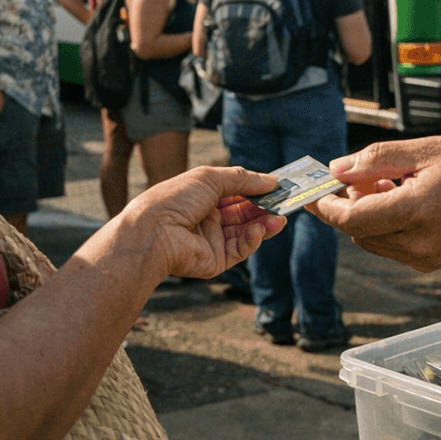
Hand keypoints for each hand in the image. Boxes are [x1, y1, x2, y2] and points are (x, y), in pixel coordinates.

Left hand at [134, 166, 286, 278]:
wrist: (154, 232)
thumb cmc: (176, 199)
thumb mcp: (210, 178)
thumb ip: (242, 178)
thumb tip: (271, 180)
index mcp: (202, 197)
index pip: (235, 193)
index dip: (256, 190)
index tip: (278, 187)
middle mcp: (207, 219)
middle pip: (243, 214)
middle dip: (264, 208)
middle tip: (285, 203)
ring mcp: (211, 241)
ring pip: (245, 233)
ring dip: (264, 224)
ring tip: (281, 218)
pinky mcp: (215, 261)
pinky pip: (239, 250)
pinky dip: (252, 240)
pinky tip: (260, 230)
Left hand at [310, 135, 440, 270]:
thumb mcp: (426, 149)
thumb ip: (377, 159)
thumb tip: (336, 169)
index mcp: (416, 211)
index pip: (353, 219)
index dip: (326, 207)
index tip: (313, 194)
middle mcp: (419, 242)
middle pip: (359, 232)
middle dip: (348, 206)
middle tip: (356, 177)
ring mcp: (426, 258)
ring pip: (373, 242)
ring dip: (367, 216)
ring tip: (386, 183)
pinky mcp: (432, 262)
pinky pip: (393, 247)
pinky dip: (385, 226)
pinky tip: (401, 199)